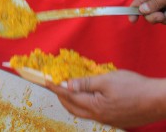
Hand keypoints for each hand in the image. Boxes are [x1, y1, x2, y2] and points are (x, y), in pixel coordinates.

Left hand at [47, 70, 165, 128]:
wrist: (159, 100)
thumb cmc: (135, 87)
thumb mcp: (107, 80)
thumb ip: (85, 83)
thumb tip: (67, 84)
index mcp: (95, 107)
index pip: (69, 96)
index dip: (56, 87)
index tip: (45, 81)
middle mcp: (100, 117)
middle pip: (73, 108)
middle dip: (61, 97)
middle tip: (55, 85)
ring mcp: (109, 120)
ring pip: (84, 112)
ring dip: (73, 102)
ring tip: (68, 90)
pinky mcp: (117, 120)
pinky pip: (95, 113)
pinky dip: (86, 105)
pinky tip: (88, 97)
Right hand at [129, 0, 165, 23]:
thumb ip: (154, 1)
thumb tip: (141, 10)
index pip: (139, 1)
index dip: (133, 10)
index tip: (132, 21)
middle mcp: (157, 1)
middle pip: (148, 13)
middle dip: (153, 17)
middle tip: (161, 16)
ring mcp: (165, 8)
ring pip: (159, 19)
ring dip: (164, 19)